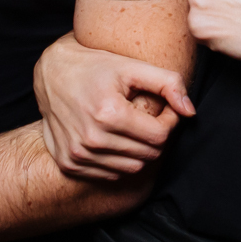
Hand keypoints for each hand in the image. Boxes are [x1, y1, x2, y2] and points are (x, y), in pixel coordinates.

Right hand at [34, 34, 191, 179]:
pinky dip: (119, 161)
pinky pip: (110, 175)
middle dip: (156, 136)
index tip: (166, 109)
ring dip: (139, 151)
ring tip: (133, 128)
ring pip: (132, 168)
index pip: (160, 135)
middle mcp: (91, 139)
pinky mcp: (69, 164)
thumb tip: (190, 112)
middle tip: (150, 118)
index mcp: (108, 114)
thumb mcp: (132, 66)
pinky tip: (115, 139)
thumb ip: (168, 83)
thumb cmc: (95, 66)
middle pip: (148, 154)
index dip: (170, 122)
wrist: (50, 74)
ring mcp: (78, 154)